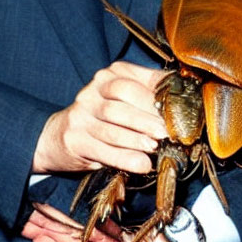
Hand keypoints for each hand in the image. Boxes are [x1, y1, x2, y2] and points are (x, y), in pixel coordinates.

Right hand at [32, 62, 167, 175]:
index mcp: (107, 77)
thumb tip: (184, 97)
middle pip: (122, 98)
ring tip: (155, 147)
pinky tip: (141, 164)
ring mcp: (80, 115)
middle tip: (168, 131)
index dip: (156, 94)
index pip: (134, 80)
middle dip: (147, 115)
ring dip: (137, 137)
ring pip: (113, 125)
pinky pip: (103, 149)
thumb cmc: (99, 118)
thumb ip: (146, 94)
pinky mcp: (74, 139)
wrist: (57, 137)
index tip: (177, 110)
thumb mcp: (119, 100)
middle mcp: (91, 92)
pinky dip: (124, 158)